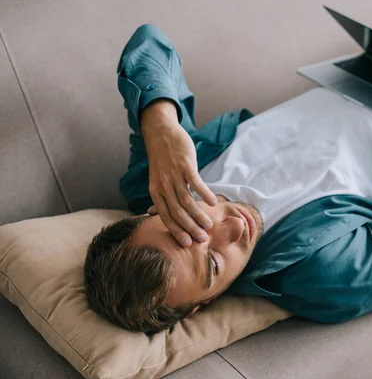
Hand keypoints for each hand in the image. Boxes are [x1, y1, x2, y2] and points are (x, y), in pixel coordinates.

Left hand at [141, 99, 216, 246]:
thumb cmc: (162, 159)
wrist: (161, 134)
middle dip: (189, 228)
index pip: (166, 216)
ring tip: (208, 225)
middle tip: (202, 239)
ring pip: (186, 200)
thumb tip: (152, 214)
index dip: (176, 231)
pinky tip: (212, 202)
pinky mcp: (185, 165)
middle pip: (177, 212)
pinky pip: (195, 183)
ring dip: (198, 215)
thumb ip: (160, 196)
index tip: (187, 244)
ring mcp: (174, 175)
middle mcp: (163, 185)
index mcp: (156, 191)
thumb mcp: (157, 179)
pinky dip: (204, 194)